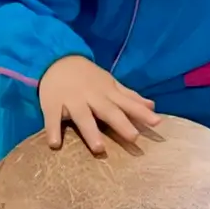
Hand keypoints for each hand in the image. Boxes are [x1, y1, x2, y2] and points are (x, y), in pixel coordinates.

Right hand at [37, 55, 161, 155]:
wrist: (56, 60)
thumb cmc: (88, 77)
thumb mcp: (110, 84)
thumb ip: (130, 97)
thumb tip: (152, 106)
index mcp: (107, 92)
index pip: (127, 103)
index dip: (141, 112)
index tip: (157, 122)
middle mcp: (92, 96)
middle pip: (108, 111)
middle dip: (121, 123)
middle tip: (134, 138)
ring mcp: (71, 100)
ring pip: (82, 116)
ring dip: (90, 132)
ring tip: (99, 148)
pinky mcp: (52, 104)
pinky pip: (52, 119)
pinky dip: (53, 130)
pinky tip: (54, 145)